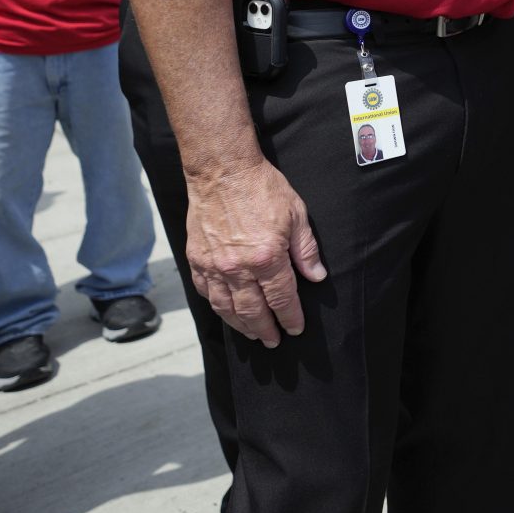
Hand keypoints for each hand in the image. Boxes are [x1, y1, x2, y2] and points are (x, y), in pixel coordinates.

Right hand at [183, 158, 326, 346]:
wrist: (222, 171)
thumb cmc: (262, 189)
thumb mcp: (296, 214)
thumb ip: (306, 250)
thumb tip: (316, 277)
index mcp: (266, 257)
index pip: (282, 298)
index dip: (290, 317)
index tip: (296, 329)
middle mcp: (237, 268)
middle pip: (253, 311)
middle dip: (265, 330)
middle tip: (273, 342)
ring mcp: (213, 266)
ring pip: (226, 308)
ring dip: (241, 326)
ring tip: (252, 335)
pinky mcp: (196, 260)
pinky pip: (206, 293)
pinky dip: (217, 307)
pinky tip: (226, 312)